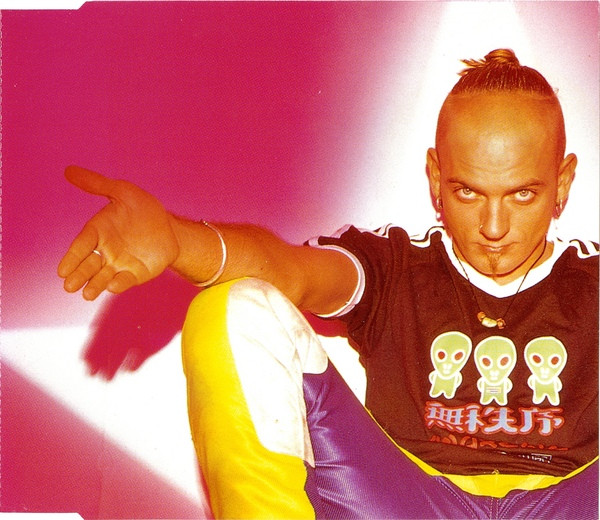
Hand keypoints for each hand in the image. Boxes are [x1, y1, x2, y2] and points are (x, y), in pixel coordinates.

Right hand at [58, 166, 179, 299]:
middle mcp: (105, 250)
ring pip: (103, 276)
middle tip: (69, 287)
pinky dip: (119, 284)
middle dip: (79, 275)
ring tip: (86, 294)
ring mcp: (119, 264)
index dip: (72, 257)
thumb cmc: (143, 209)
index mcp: (99, 231)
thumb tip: (69, 170)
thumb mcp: (123, 192)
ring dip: (95, 285)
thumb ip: (98, 185)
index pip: (81, 245)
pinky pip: (125, 280)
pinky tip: (113, 286)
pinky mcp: (135, 274)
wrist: (170, 227)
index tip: (61, 271)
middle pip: (88, 265)